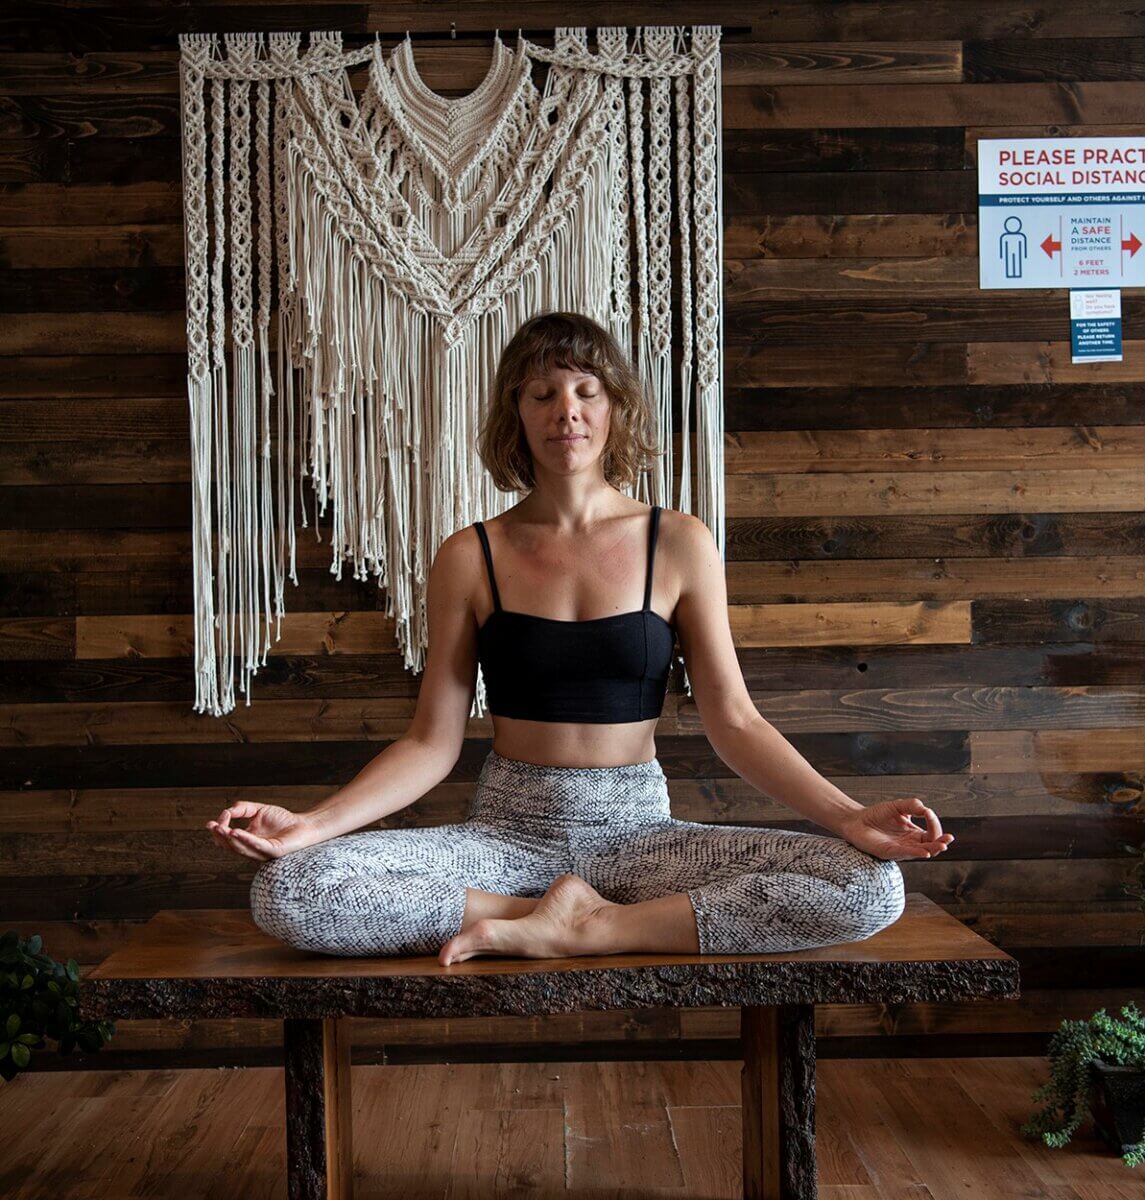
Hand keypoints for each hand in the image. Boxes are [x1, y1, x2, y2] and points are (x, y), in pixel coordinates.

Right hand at [206, 801, 321, 861]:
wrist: (304, 825)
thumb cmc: (282, 819)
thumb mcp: (259, 810)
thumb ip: (242, 808)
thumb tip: (227, 811)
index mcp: (246, 841)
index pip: (227, 839)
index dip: (218, 831)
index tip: (214, 821)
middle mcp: (251, 849)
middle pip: (230, 847)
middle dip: (219, 837)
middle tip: (212, 827)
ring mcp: (261, 852)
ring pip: (240, 849)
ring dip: (229, 840)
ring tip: (221, 829)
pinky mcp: (272, 851)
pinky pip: (256, 846)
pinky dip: (245, 839)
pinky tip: (236, 832)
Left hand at [836, 797, 954, 861]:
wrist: (856, 820)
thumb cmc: (876, 814)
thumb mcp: (897, 806)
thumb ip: (911, 805)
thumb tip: (926, 808)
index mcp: (913, 833)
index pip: (931, 832)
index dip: (934, 823)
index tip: (928, 813)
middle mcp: (910, 843)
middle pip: (931, 846)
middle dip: (941, 843)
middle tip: (948, 839)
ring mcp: (901, 849)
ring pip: (922, 852)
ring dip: (932, 849)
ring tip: (942, 845)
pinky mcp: (889, 852)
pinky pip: (905, 854)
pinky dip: (916, 853)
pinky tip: (925, 851)